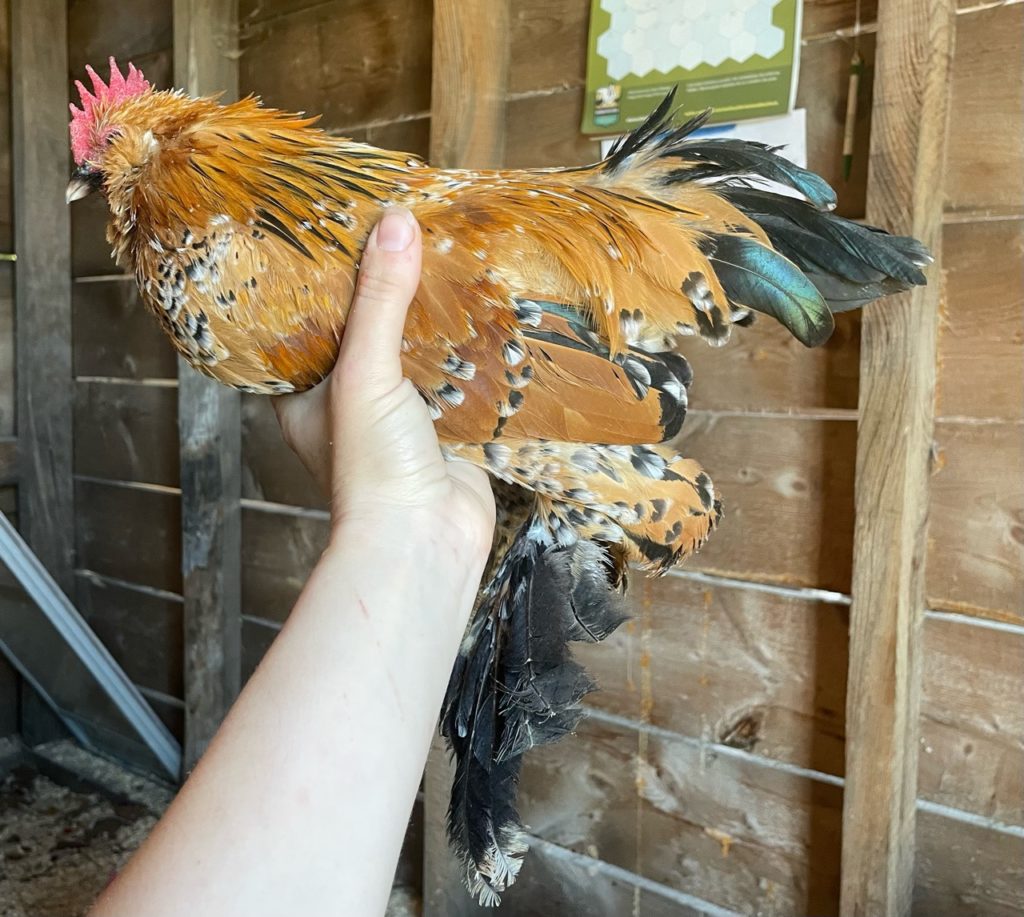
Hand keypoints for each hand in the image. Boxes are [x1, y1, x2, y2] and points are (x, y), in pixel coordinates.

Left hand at [273, 207, 494, 550]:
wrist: (426, 541)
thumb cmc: (371, 468)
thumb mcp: (364, 372)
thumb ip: (380, 299)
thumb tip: (396, 221)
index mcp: (304, 394)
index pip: (305, 323)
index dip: (323, 280)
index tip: (341, 231)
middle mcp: (347, 405)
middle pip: (366, 333)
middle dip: (387, 292)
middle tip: (402, 235)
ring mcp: (397, 418)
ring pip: (414, 354)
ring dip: (432, 320)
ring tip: (446, 259)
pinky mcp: (443, 430)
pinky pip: (454, 378)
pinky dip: (468, 351)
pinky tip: (484, 312)